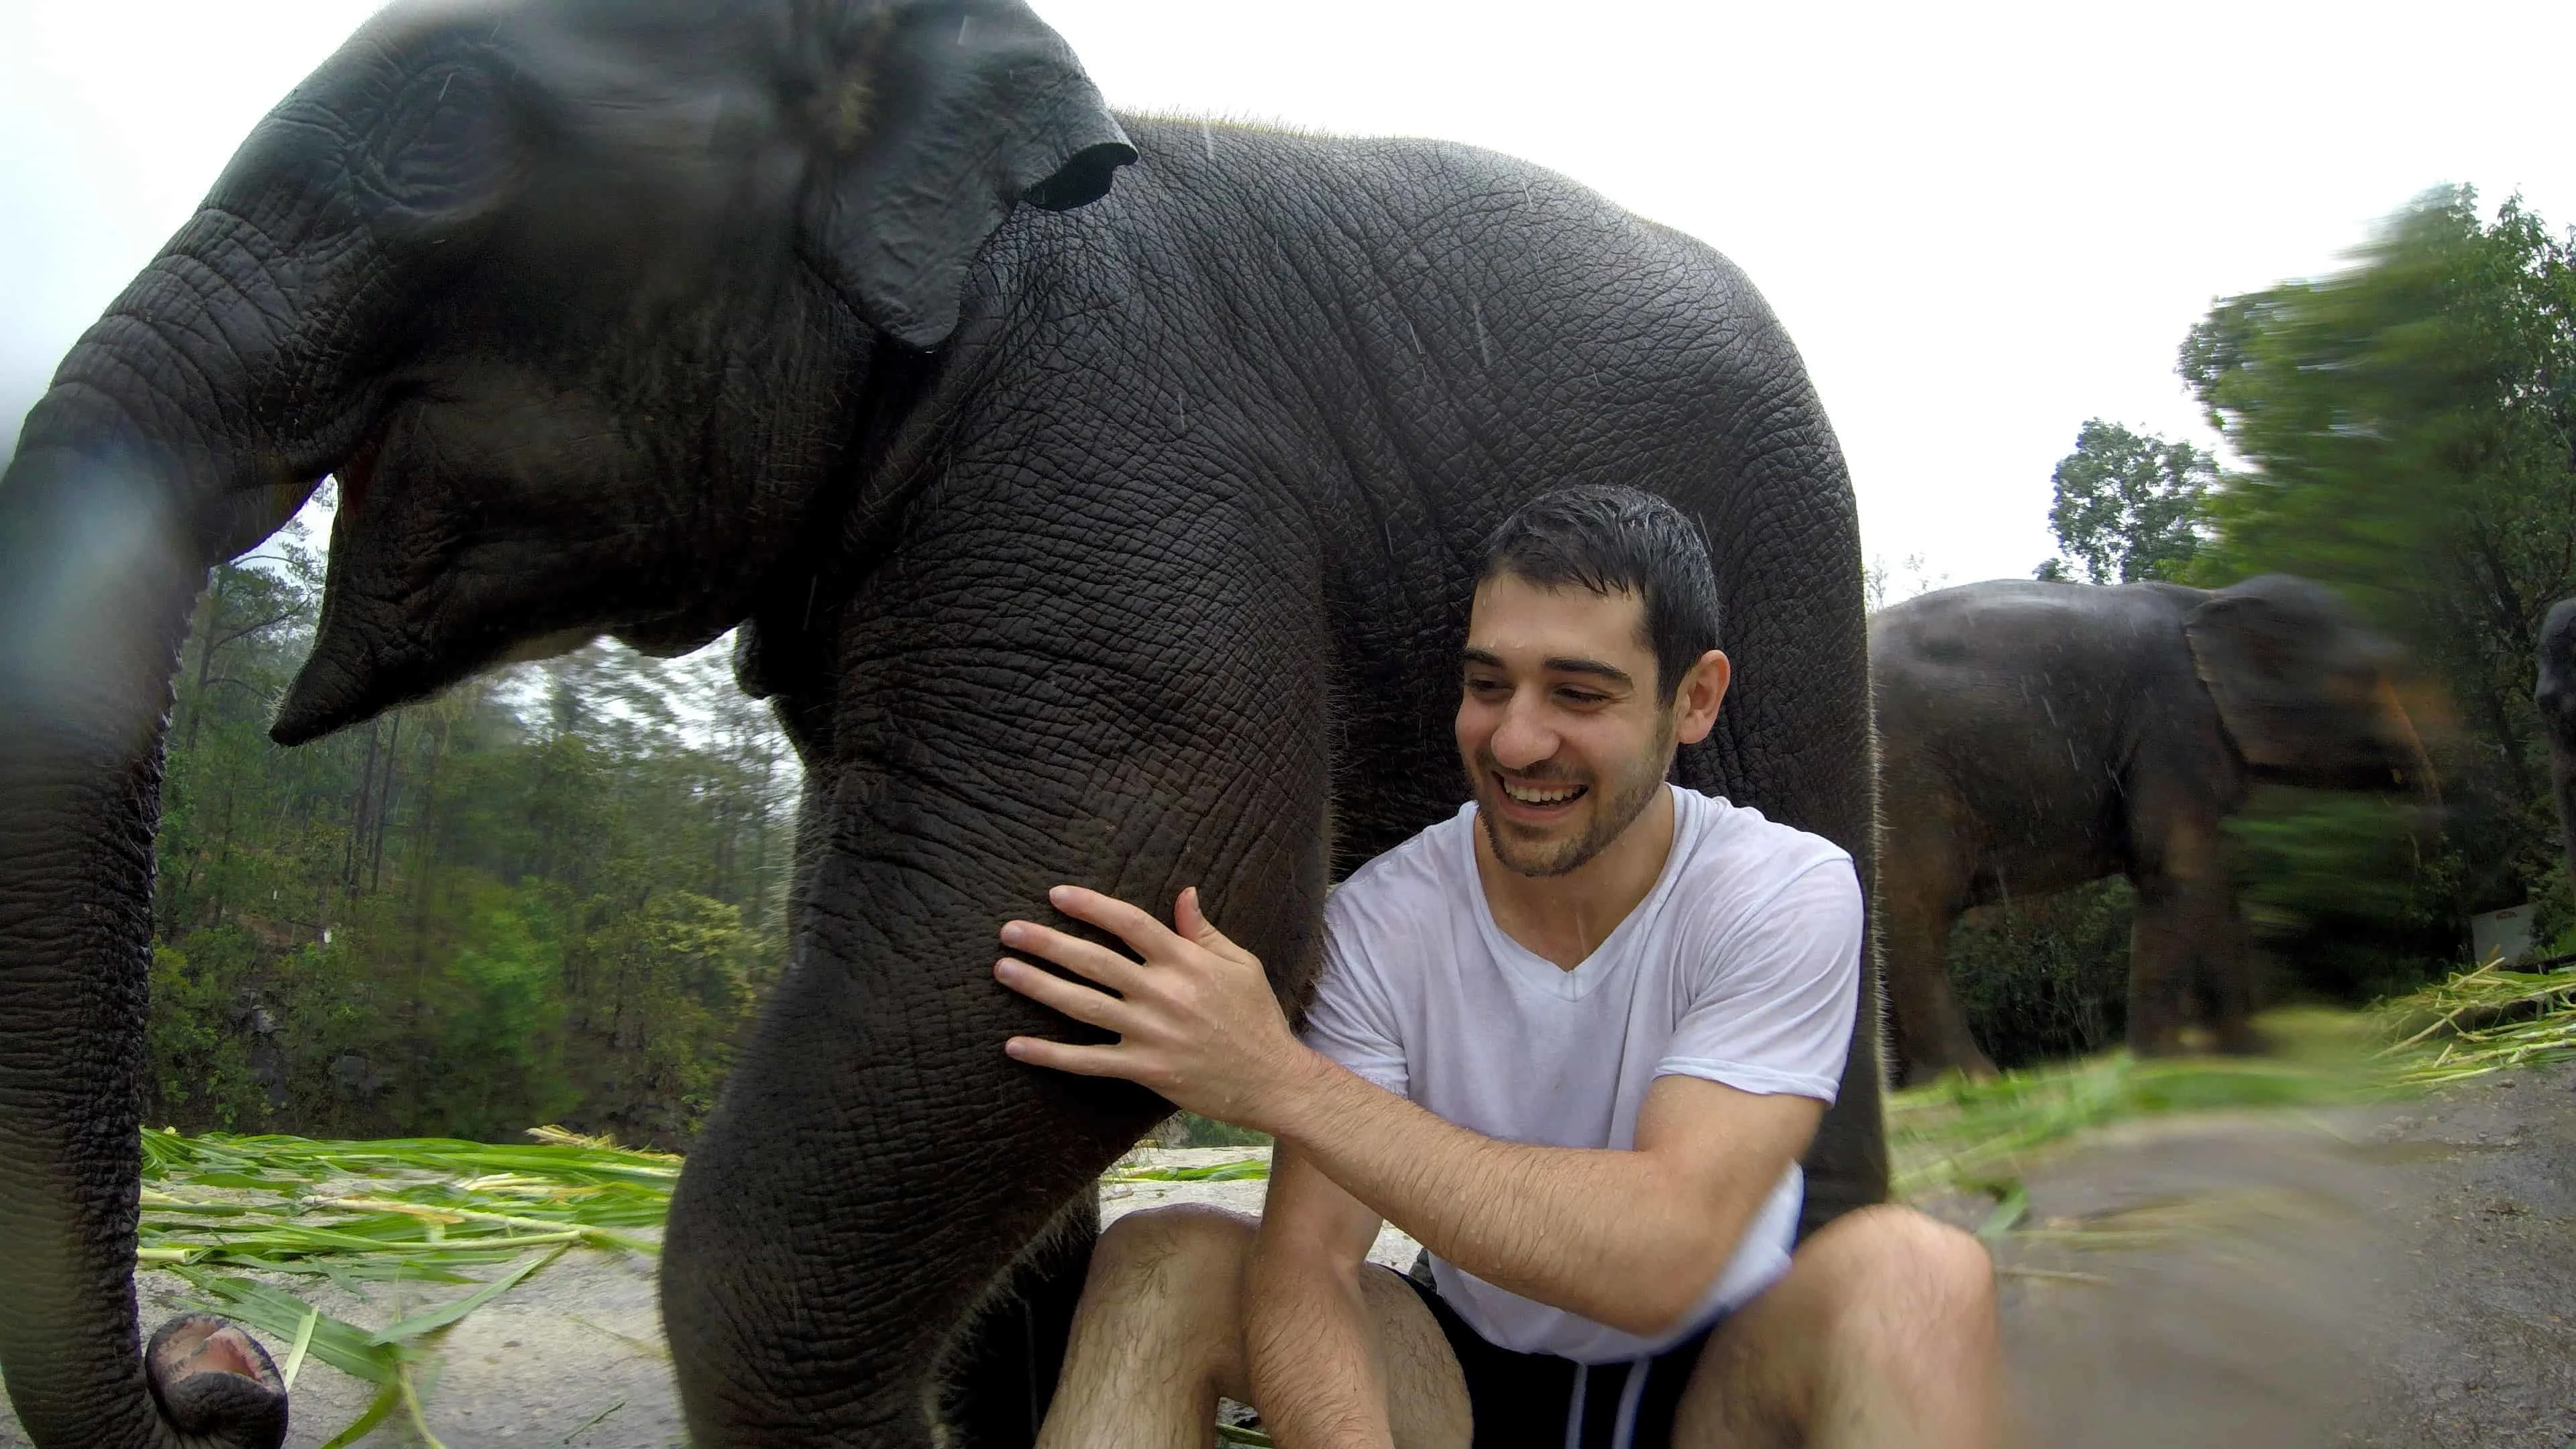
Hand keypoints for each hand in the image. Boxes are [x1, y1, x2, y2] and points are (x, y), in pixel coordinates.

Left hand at [995, 884, 1315, 1131]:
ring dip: (1038, 986)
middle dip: (1047, 942)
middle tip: (1009, 930)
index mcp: (1186, 962)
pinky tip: (1015, 1044)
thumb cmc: (1258, 1019)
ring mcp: (1150, 1033)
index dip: (1090, 905)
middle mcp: (1163, 993)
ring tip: (1003, 970)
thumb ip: (1203, 932)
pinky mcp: (1143, 1069)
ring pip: (1082, 1005)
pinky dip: (1049, 1054)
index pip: (1129, 923)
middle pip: (1093, 960)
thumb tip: (1183, 893)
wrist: (1272, 1081)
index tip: (1057, 894)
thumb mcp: (1241, 965)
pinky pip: (1086, 1061)